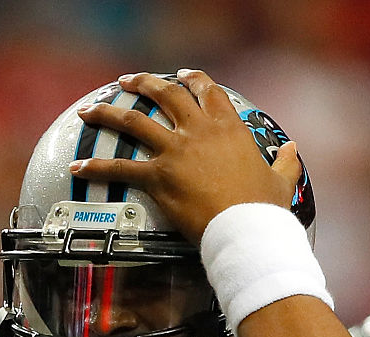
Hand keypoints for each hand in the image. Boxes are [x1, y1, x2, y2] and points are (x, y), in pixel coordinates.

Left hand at [70, 69, 301, 243]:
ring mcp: (175, 151)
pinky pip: (120, 167)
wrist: (246, 228)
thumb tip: (291, 150)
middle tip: (129, 81)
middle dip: (144, 83)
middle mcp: (198, 131)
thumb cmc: (264, 209)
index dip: (193, 80)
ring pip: (133, 121)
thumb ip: (285, 162)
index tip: (183, 75)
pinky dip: (96, 165)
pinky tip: (78, 164)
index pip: (207, 92)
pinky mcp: (158, 176)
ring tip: (90, 109)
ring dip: (108, 112)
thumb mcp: (281, 180)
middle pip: (165, 95)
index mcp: (228, 128)